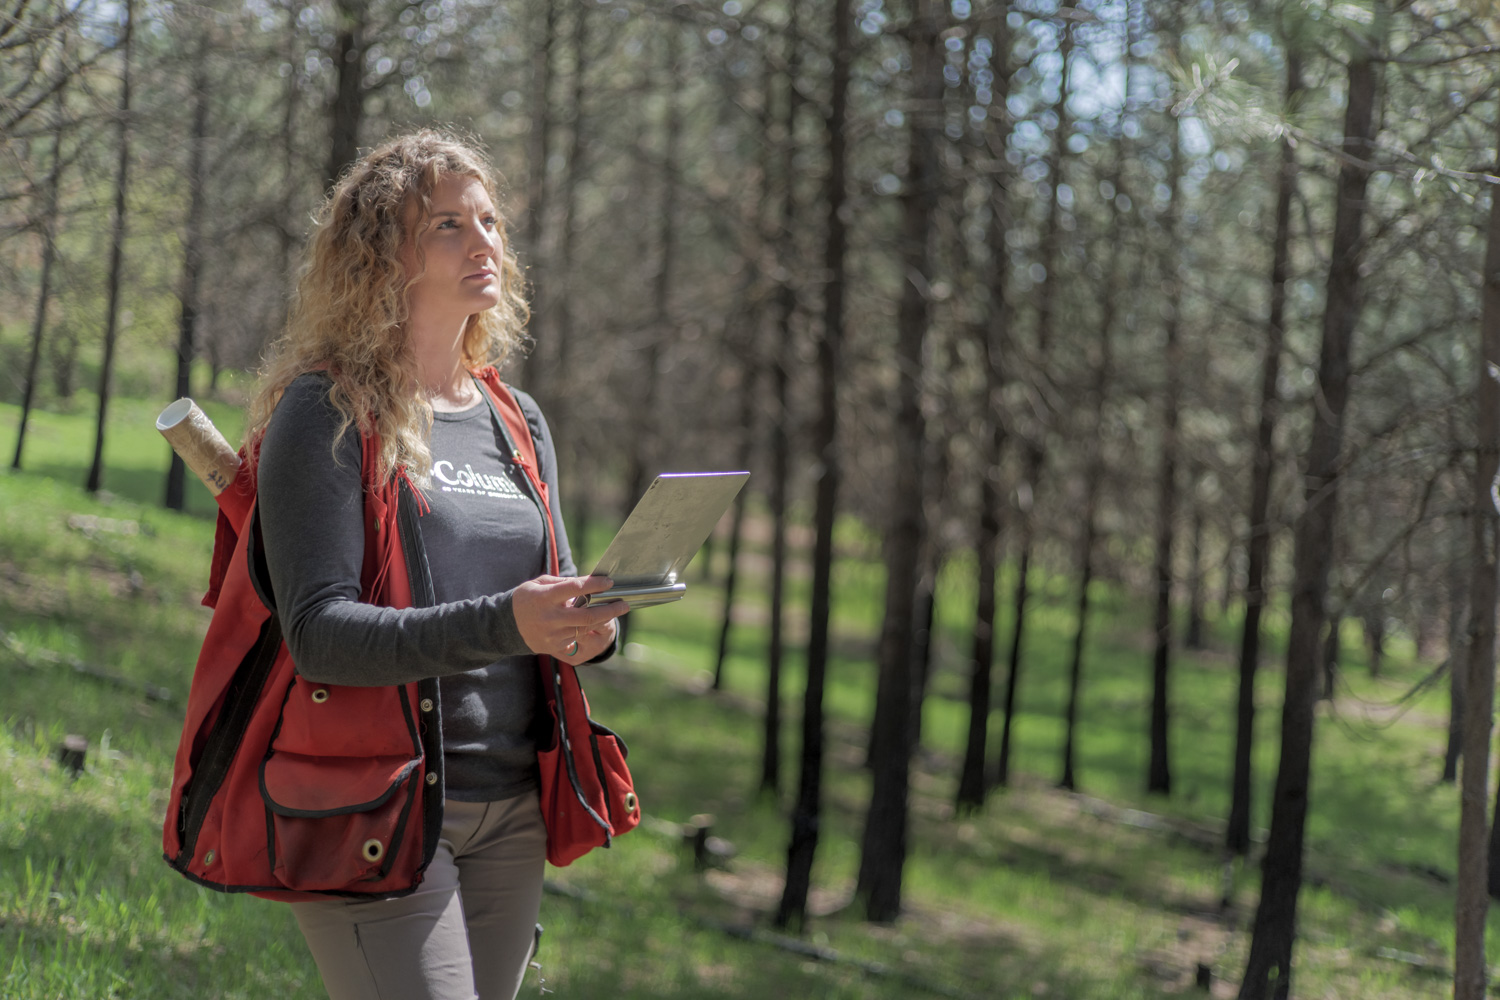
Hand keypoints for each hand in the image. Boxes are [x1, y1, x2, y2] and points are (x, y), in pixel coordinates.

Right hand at [513, 575, 627, 664]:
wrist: (505, 626)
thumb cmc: (526, 599)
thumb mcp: (539, 583)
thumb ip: (563, 582)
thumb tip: (589, 582)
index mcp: (545, 597)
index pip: (575, 588)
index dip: (595, 585)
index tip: (609, 582)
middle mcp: (550, 618)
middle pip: (587, 616)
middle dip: (610, 610)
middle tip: (624, 605)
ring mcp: (552, 635)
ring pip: (584, 628)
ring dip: (602, 620)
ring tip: (614, 611)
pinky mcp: (554, 646)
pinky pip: (576, 638)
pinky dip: (585, 629)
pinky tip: (592, 623)